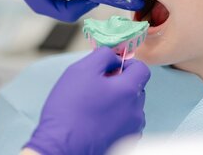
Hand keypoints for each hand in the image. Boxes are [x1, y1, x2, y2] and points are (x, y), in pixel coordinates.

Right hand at [24, 47, 150, 154]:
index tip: (110, 69)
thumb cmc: (69, 110)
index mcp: (129, 90)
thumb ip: (103, 56)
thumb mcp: (82, 70)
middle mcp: (136, 111)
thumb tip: (114, 57)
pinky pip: (125, 124)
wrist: (61, 148)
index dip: (125, 64)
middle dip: (119, 84)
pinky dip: (114, 120)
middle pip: (135, 88)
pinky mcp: (125, 143)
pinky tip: (95, 122)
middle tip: (96, 88)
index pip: (141, 68)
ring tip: (94, 107)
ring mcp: (132, 129)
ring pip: (130, 107)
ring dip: (117, 103)